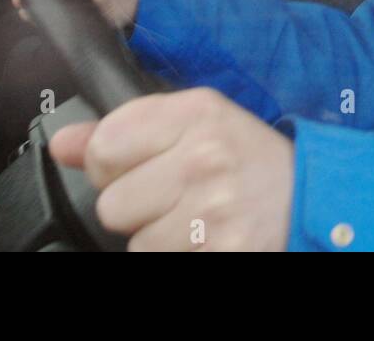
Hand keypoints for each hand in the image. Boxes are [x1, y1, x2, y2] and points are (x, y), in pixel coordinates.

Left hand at [50, 88, 293, 250]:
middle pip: (112, 203)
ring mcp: (213, 210)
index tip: (141, 165)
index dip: (112, 164)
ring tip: (194, 217)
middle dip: (136, 205)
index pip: (104, 147)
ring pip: (135, 242)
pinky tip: (204, 237)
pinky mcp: (220, 251)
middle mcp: (203, 157)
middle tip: (174, 195)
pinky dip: (177, 254)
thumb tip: (63, 144)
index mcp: (196, 113)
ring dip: (157, 236)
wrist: (310, 196)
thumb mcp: (195, 121)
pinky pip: (159, 260)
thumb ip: (125, 128)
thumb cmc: (246, 157)